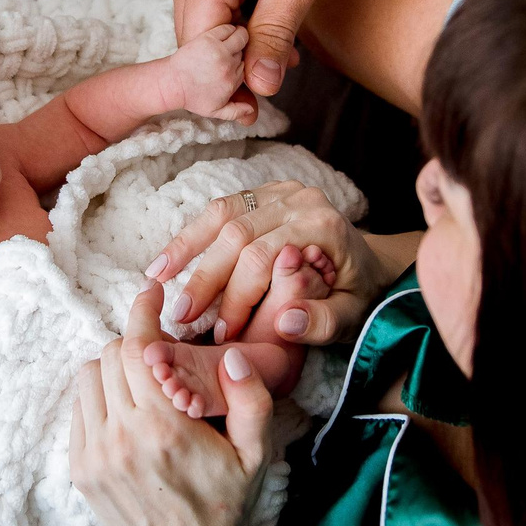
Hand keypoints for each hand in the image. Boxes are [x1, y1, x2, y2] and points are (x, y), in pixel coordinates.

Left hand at [70, 287, 275, 525]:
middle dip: (134, 345)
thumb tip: (232, 354)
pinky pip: (79, 410)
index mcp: (165, 428)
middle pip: (110, 356)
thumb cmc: (227, 503)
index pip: (138, 348)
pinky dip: (100, 399)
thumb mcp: (256, 452)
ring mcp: (95, 456)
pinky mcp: (81, 470)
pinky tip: (127, 412)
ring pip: (88, 378)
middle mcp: (122, 438)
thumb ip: (250, 398)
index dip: (143, 311)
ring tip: (141, 383)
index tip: (150, 291)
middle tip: (158, 353)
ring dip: (112, 369)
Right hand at [148, 182, 397, 345]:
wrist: (368, 264)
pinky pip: (221, 208)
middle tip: (181, 316)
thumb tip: (285, 323)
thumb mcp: (352, 316)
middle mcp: (300, 199)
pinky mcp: (264, 193)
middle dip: (205, 277)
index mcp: (323, 225)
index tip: (223, 334)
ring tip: (157, 280)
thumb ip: (323, 322)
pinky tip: (167, 260)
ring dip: (186, 248)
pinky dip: (191, 235)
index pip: (265, 257)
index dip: (238, 297)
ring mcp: (280, 191)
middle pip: (238, 233)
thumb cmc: (358, 293)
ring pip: (222, 214)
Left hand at [165, 22, 254, 123]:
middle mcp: (228, 67)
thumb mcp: (215, 111)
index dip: (243, 62)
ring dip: (239, 37)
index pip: (248, 66)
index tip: (235, 61)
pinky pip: (228, 29)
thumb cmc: (192, 96)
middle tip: (232, 51)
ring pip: (241, 38)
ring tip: (234, 39)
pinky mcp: (208, 39)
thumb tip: (251, 111)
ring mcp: (219, 52)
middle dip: (241, 50)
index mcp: (232, 82)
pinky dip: (229, 29)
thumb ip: (236, 112)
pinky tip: (226, 32)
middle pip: (245, 52)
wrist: (172, 83)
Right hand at [169, 0, 353, 96]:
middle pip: (192, 42)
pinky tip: (273, 38)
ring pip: (201, 28)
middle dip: (227, 74)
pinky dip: (237, 28)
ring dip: (235, 53)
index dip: (222, 83)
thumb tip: (257, 88)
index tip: (253, 108)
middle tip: (266, 100)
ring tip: (280, 65)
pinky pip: (211, 7)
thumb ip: (274, 34)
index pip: (197, 48)